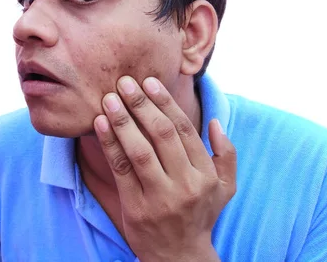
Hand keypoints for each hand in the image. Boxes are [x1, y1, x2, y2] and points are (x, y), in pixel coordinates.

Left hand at [94, 76, 236, 261]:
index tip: (149, 82)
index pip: (184, 130)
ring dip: (123, 121)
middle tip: (125, 82)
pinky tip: (100, 124)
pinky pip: (120, 170)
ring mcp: (159, 197)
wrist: (179, 257)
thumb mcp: (225, 187)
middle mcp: (184, 185)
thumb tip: (215, 122)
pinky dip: (110, 144)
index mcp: (205, 175)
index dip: (165, 103)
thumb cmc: (201, 214)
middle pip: (161, 135)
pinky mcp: (135, 208)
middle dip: (141, 105)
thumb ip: (226, 154)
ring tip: (109, 98)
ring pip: (139, 151)